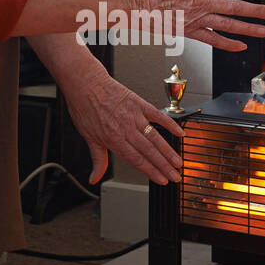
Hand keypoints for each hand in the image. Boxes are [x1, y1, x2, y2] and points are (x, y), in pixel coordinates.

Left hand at [63, 69, 185, 184]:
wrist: (85, 84)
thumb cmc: (85, 108)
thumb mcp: (88, 138)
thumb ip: (98, 160)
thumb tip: (94, 178)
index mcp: (113, 139)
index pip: (136, 160)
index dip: (151, 172)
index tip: (162, 180)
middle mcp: (125, 128)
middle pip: (149, 151)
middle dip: (164, 166)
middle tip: (176, 176)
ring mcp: (133, 115)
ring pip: (155, 137)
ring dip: (168, 151)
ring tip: (178, 162)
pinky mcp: (138, 103)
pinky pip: (157, 115)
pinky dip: (169, 124)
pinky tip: (179, 133)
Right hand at [133, 0, 264, 51]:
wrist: (137, 2)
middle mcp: (202, 1)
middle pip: (236, 6)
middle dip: (258, 10)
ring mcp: (197, 18)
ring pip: (229, 24)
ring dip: (249, 29)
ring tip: (264, 31)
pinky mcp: (190, 31)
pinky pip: (213, 39)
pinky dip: (228, 44)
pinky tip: (241, 46)